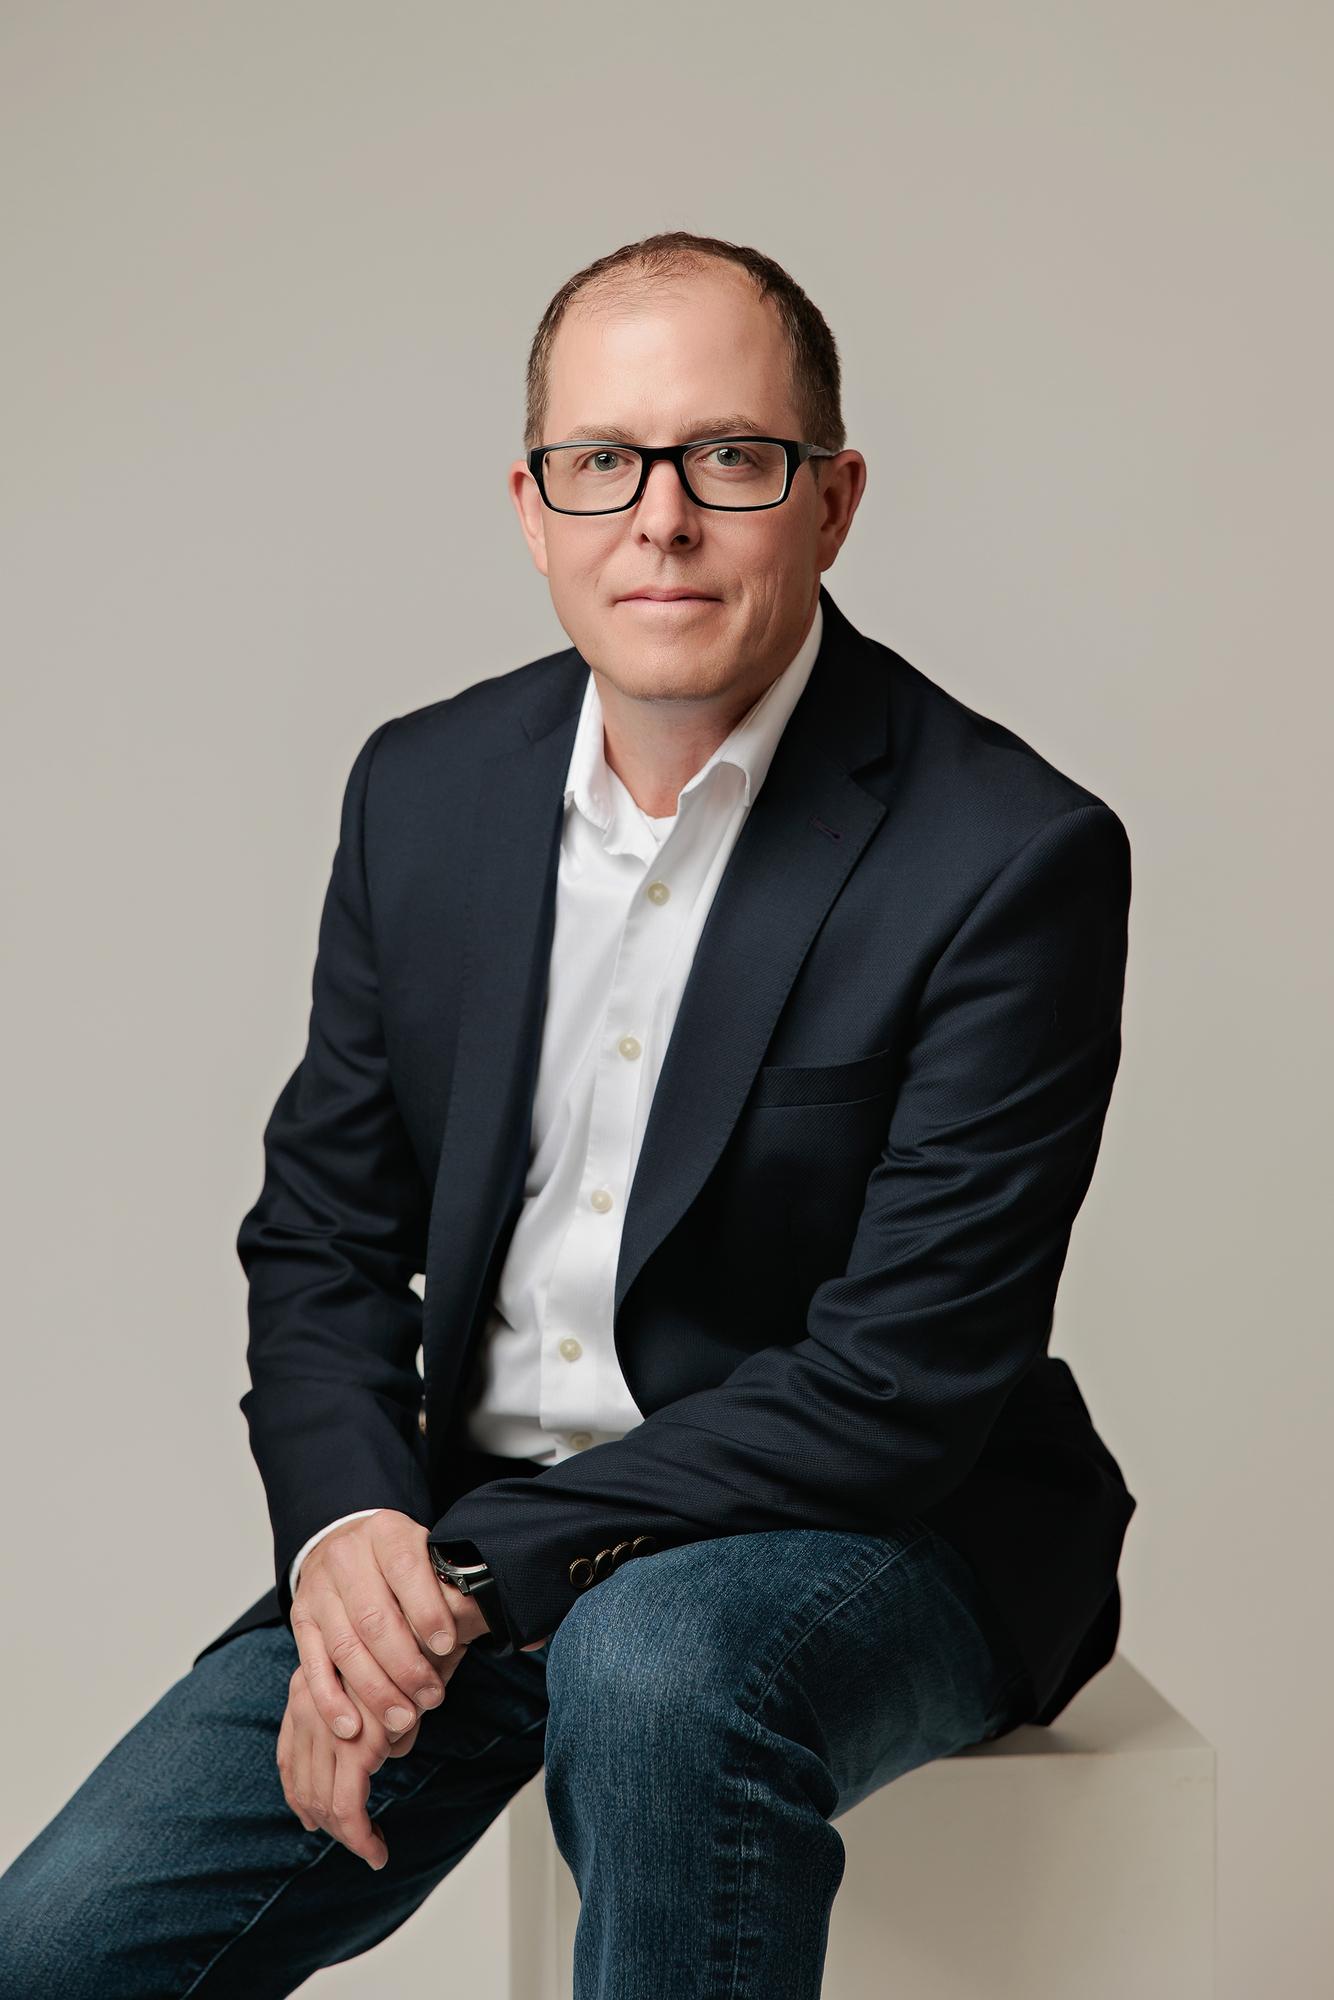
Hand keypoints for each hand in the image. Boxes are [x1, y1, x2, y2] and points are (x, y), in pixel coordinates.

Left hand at [275, 1644, 467, 1869]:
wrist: (427, 1622)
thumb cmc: (412, 1644)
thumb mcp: (383, 1677)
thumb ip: (375, 1711)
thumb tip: (390, 1752)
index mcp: (307, 1687)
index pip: (289, 1756)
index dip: (299, 1794)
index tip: (314, 1819)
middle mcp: (307, 1707)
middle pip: (304, 1785)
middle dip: (325, 1821)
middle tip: (352, 1839)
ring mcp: (328, 1728)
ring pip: (324, 1802)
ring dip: (346, 1836)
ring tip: (370, 1849)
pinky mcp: (357, 1747)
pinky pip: (349, 1809)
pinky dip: (361, 1838)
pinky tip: (377, 1851)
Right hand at [290, 1512, 484, 1743]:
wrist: (342, 1543)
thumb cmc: (401, 1564)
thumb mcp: (431, 1558)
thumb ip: (465, 1593)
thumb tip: (531, 1637)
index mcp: (388, 1533)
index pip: (407, 1568)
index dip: (427, 1608)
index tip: (447, 1644)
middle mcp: (348, 1557)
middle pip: (374, 1617)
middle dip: (404, 1664)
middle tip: (430, 1698)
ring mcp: (320, 1590)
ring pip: (345, 1646)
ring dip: (374, 1690)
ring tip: (403, 1720)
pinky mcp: (302, 1620)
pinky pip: (312, 1664)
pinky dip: (331, 1700)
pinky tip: (353, 1726)